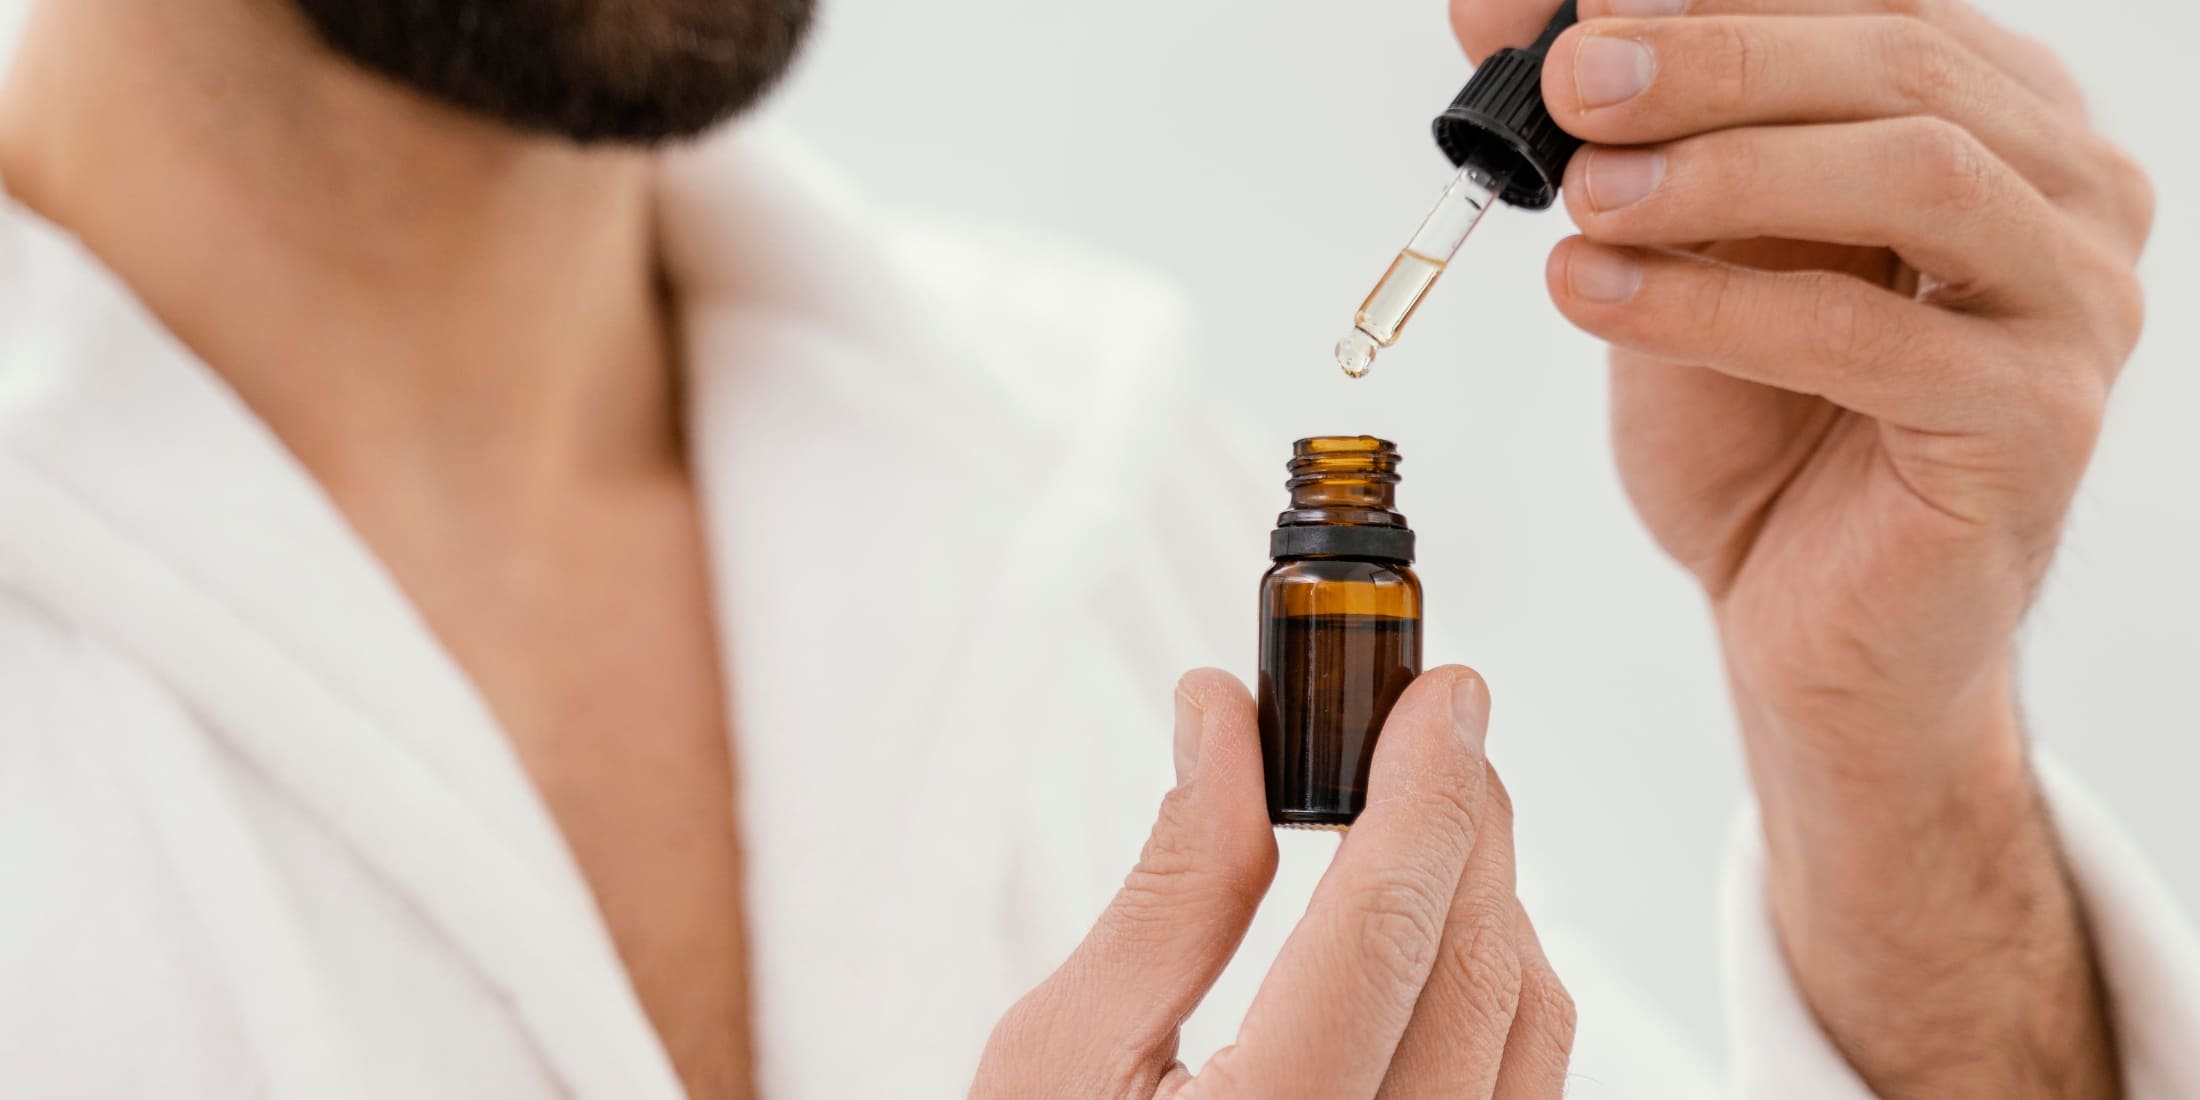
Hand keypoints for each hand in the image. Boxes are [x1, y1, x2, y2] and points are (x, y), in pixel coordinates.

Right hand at [971, 668, 1573, 1098]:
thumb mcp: (1061, 1052)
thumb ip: (1170, 884)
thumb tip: (1225, 720)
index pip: (1382, 933)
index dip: (1425, 790)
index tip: (1444, 693)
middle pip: (1479, 966)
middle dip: (1469, 820)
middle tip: (1433, 725)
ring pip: (1531, 1027)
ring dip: (1494, 898)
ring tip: (1426, 818)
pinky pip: (1527, 1089)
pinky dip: (1500, 987)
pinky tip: (1433, 937)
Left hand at [1452, 0, 2149, 1093]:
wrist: (1805, 618)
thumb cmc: (1754, 424)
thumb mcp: (1675, 249)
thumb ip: (1625, 132)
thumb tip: (1497, 11)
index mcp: (1995, 113)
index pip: (1868, 1)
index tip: (1546, 12)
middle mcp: (2066, 188)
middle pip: (1900, 62)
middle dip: (1713, 57)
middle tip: (1566, 83)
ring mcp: (2075, 304)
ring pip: (1915, 174)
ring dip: (1724, 172)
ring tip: (1583, 195)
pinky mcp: (2037, 423)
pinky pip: (1871, 335)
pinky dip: (1717, 305)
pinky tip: (1596, 296)